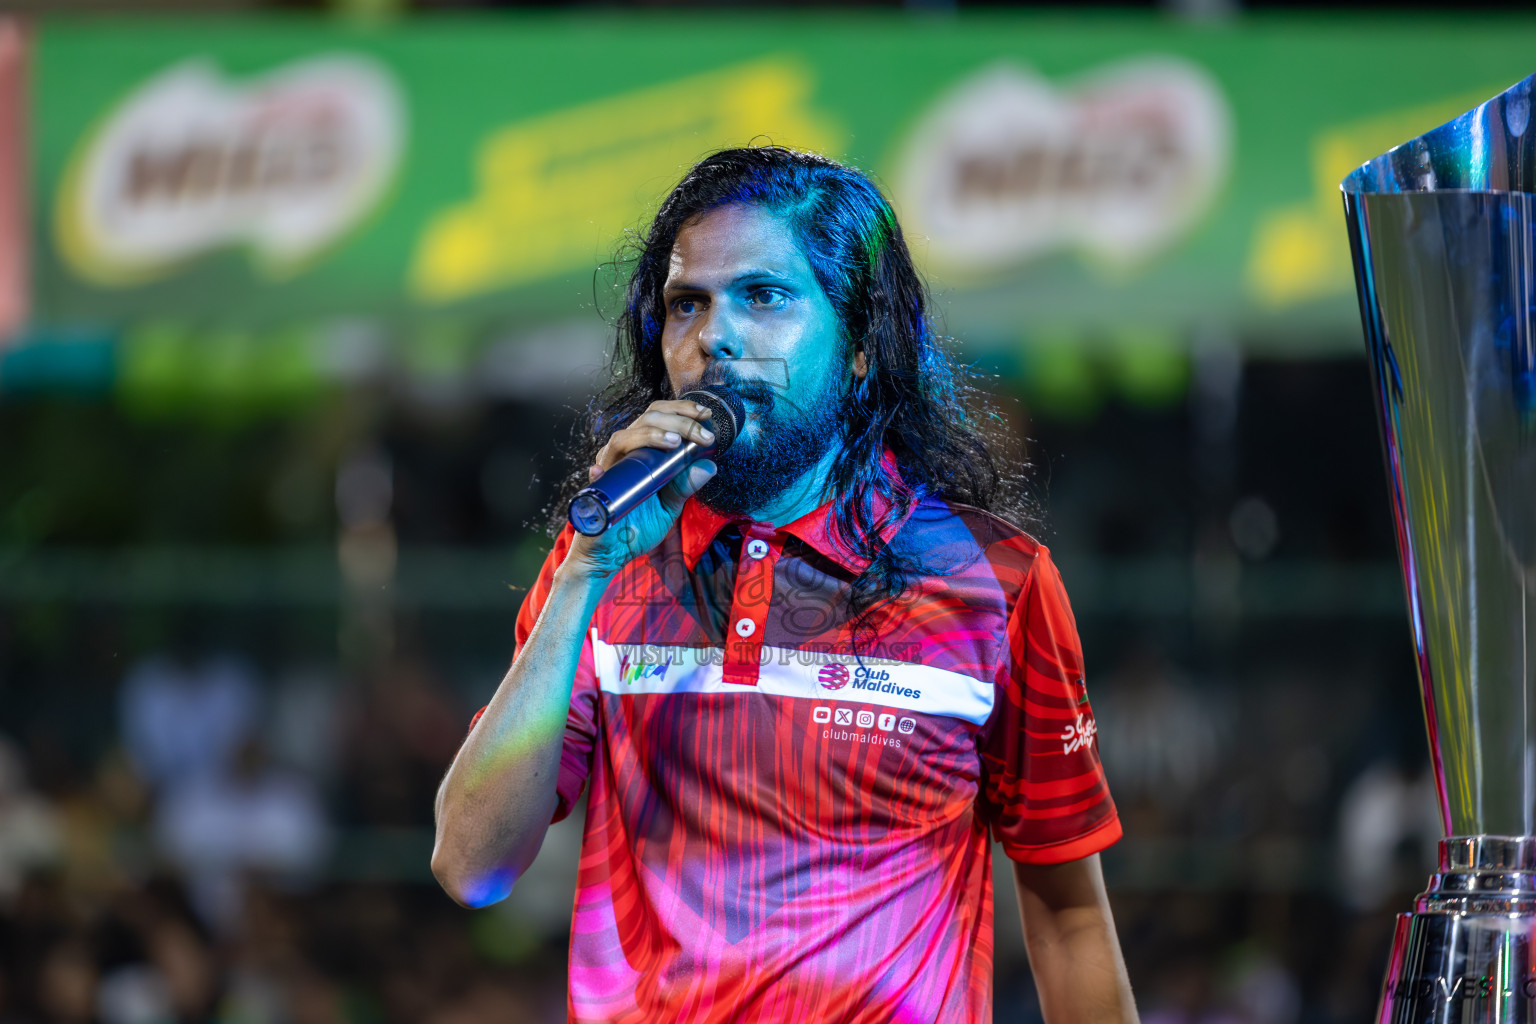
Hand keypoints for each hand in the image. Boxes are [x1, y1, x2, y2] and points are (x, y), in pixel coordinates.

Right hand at [562, 399, 718, 579]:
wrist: (612, 554)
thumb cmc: (637, 526)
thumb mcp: (669, 506)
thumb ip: (685, 486)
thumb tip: (710, 466)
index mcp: (641, 451)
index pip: (659, 417)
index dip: (680, 410)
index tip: (705, 414)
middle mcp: (624, 454)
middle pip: (646, 419)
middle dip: (677, 420)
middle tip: (702, 431)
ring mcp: (608, 468)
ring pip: (624, 438)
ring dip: (651, 435)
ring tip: (674, 442)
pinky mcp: (596, 489)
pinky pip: (598, 474)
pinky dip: (604, 469)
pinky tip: (608, 469)